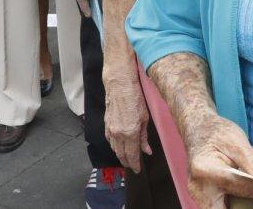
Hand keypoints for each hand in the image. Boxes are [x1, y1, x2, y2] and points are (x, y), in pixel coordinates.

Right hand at [103, 53, 150, 171]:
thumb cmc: (135, 96)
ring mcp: (110, 129)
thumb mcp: (145, 117)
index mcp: (129, 133)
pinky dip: (114, 146)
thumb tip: (147, 151)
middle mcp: (118, 134)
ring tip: (126, 159)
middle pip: (121, 154)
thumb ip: (144, 137)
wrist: (119, 82)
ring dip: (120, 155)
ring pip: (114, 149)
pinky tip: (118, 147)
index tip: (138, 170)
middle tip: (133, 167)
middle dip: (127, 162)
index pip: (132, 155)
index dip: (135, 165)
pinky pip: (109, 140)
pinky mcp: (106, 123)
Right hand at [185, 115, 252, 207]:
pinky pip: (220, 208)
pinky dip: (236, 207)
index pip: (240, 186)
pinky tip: (251, 198)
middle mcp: (198, 187)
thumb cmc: (217, 133)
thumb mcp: (237, 140)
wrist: (198, 130)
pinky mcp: (201, 199)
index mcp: (206, 170)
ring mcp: (197, 195)